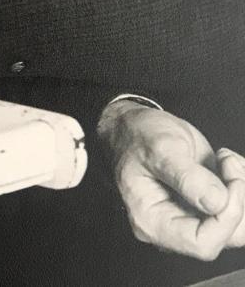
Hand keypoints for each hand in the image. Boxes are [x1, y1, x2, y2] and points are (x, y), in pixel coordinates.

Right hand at [97, 99, 244, 259]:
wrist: (135, 126)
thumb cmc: (137, 136)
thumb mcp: (159, 149)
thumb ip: (186, 177)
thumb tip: (216, 202)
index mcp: (152, 221)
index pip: (201, 243)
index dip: (225, 218)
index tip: (230, 183)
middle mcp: (173, 227)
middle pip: (225, 237)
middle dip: (238, 200)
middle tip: (228, 162)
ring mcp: (191, 218)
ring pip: (237, 227)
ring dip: (242, 190)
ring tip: (227, 159)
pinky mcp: (205, 208)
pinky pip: (238, 211)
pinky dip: (240, 184)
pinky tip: (227, 163)